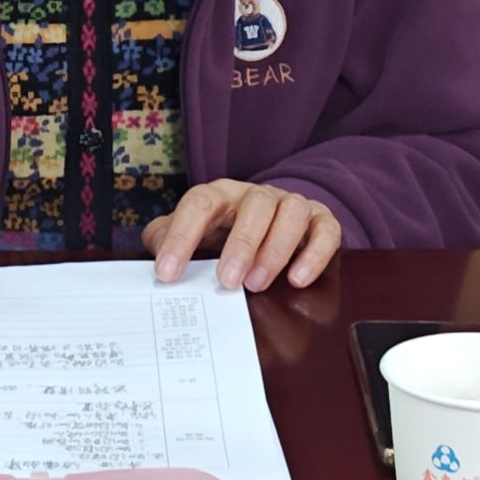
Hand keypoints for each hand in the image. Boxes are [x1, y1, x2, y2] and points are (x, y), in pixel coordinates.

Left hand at [144, 179, 339, 290]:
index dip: (181, 236)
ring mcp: (292, 205)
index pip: (200, 203)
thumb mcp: (195, 233)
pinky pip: (326, 230)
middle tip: (227, 282)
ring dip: (275, 249)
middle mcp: (258, 195)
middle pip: (254, 206)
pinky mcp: (321, 221)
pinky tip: (297, 279)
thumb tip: (153, 251)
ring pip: (291, 213)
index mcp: (222, 195)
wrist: (274, 219)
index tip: (167, 272)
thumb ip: (167, 238)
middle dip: (241, 244)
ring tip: (258, 284)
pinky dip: (315, 254)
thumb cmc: (226, 231)